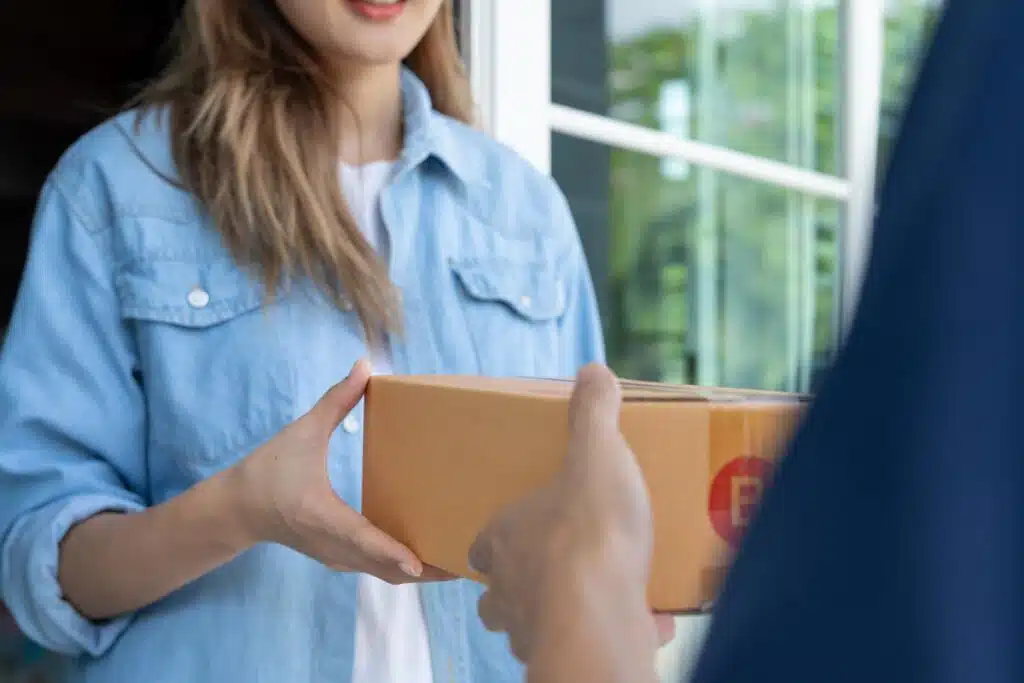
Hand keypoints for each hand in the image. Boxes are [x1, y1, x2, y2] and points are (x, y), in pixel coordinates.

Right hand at [229, 359, 449, 583]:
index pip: (361, 539)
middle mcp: (332, 545)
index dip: (390, 552)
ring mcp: (336, 557)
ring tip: (457, 563)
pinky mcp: (339, 558)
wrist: (237, 509)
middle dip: (424, 569)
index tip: (419, 563)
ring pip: (383, 574)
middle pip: (383, 567)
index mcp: (321, 515)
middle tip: (465, 564)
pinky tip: (429, 556)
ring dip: (418, 572)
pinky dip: (403, 567)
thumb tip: (364, 365)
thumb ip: (335, 400)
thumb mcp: (301, 432)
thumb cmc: (268, 470)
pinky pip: (376, 568)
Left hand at [468, 364, 672, 661]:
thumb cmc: (587, 529)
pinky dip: (615, 629)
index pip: (484, 542)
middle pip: (499, 594)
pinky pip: (588, 642)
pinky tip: (651, 618)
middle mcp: (509, 589)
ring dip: (562, 612)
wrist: (600, 612)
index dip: (500, 537)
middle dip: (523, 585)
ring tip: (604, 594)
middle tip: (561, 566)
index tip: (525, 528)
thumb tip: (592, 370)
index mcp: (504, 539)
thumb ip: (593, 414)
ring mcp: (534, 630)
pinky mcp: (571, 655)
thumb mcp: (596, 454)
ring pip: (533, 627)